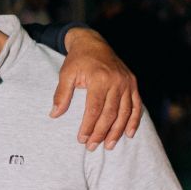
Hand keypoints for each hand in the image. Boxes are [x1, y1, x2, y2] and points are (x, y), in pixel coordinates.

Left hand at [51, 28, 141, 148]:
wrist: (93, 42)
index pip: (95, 109)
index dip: (89, 126)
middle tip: (92, 147)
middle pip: (110, 114)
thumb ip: (61, 94)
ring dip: (117, 131)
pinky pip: (136, 105)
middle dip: (101, 133)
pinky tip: (129, 134)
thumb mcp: (66, 74)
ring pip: (125, 112)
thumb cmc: (77, 60)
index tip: (82, 139)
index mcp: (99, 79)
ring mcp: (127, 82)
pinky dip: (134, 121)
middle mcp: (116, 81)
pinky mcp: (132, 83)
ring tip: (108, 146)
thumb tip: (54, 114)